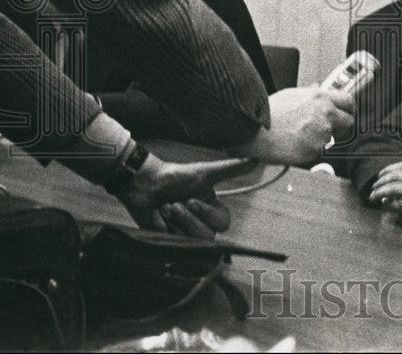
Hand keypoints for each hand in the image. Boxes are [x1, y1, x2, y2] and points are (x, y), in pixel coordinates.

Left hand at [117, 154, 255, 238]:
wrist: (143, 182)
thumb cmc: (175, 176)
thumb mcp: (205, 172)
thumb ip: (231, 169)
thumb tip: (257, 159)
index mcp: (211, 210)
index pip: (223, 224)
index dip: (207, 213)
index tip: (191, 199)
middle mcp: (200, 223)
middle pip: (207, 236)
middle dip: (187, 218)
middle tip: (174, 203)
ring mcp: (183, 233)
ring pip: (189, 240)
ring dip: (174, 221)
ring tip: (164, 207)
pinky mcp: (166, 240)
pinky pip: (170, 242)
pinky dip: (161, 226)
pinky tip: (156, 215)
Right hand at [235, 85, 353, 165]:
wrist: (255, 131)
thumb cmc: (268, 113)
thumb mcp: (290, 94)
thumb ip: (310, 93)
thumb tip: (318, 88)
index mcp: (320, 97)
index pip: (349, 101)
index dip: (347, 108)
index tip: (344, 112)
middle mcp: (325, 114)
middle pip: (349, 122)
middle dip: (340, 126)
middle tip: (326, 128)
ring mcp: (322, 133)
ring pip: (332, 138)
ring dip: (321, 139)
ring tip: (300, 135)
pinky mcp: (315, 150)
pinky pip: (319, 151)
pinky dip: (310, 150)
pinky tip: (295, 144)